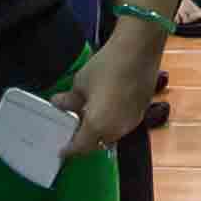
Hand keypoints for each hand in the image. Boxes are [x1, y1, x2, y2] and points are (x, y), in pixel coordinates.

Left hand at [65, 17, 165, 157]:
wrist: (139, 50)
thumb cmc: (107, 66)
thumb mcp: (81, 82)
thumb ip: (70, 100)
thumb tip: (58, 104)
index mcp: (98, 126)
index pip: (80, 147)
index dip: (69, 150)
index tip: (61, 151)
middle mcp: (117, 130)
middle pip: (97, 144)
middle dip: (84, 140)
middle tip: (73, 131)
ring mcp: (132, 122)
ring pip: (111, 135)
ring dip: (99, 131)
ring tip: (88, 118)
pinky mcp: (141, 112)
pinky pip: (122, 125)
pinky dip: (111, 122)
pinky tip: (106, 108)